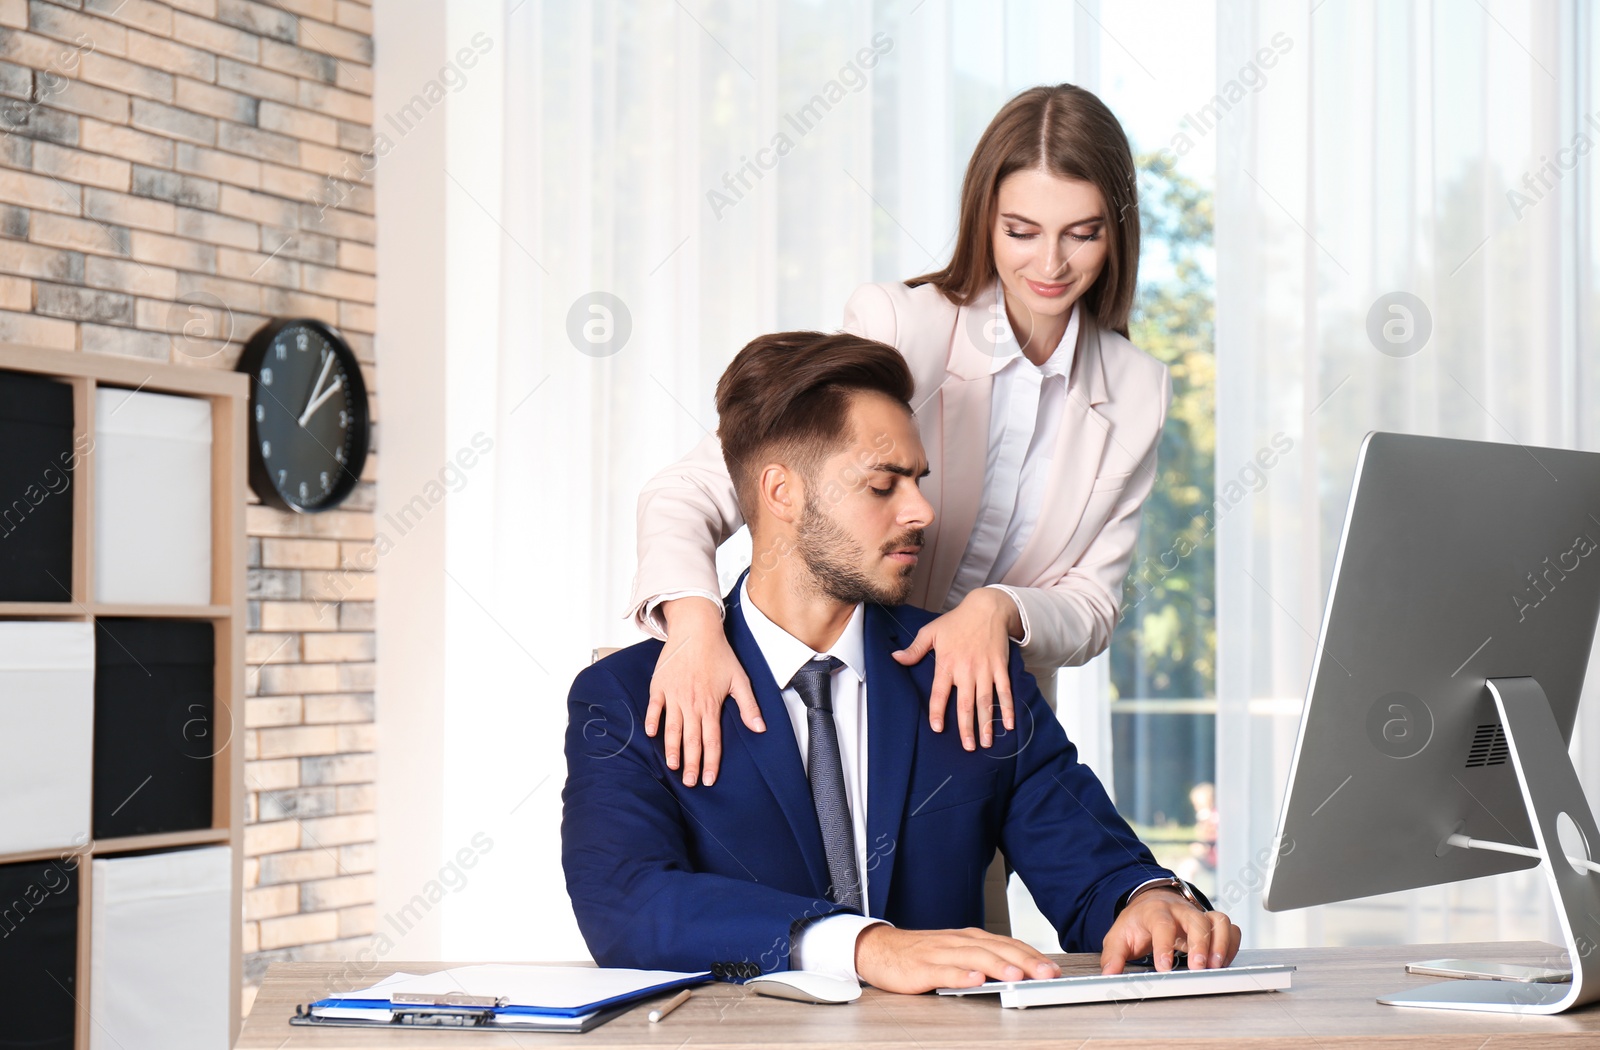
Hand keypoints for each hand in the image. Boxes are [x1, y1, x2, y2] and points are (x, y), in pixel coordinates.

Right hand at [646, 597, 763, 786]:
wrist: (696, 630)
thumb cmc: (719, 654)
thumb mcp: (739, 679)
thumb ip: (748, 706)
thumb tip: (760, 728)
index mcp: (710, 705)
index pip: (711, 741)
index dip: (711, 762)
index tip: (709, 780)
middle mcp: (691, 704)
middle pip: (691, 740)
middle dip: (691, 764)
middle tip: (690, 783)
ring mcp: (673, 695)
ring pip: (672, 729)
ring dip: (671, 749)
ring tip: (672, 767)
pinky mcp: (659, 685)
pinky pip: (654, 708)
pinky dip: (653, 721)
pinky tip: (651, 735)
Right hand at [854, 925, 1061, 993]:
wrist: (880, 949)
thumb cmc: (921, 953)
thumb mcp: (957, 952)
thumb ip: (983, 959)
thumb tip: (1019, 971)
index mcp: (969, 938)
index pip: (1007, 944)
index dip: (1031, 956)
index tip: (1053, 969)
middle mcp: (958, 942)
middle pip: (996, 949)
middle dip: (1024, 961)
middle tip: (1046, 974)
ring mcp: (940, 954)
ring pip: (973, 958)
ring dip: (997, 966)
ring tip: (1016, 976)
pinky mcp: (921, 969)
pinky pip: (943, 972)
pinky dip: (960, 976)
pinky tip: (974, 980)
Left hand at [891, 587, 1021, 749]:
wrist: (986, 608)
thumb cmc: (956, 621)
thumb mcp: (930, 631)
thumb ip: (914, 649)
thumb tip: (895, 658)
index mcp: (946, 663)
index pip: (939, 692)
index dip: (937, 711)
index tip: (937, 728)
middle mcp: (966, 670)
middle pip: (965, 703)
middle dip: (966, 727)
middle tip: (968, 747)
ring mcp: (985, 670)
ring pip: (986, 701)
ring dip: (987, 723)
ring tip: (986, 743)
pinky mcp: (1000, 667)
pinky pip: (1005, 691)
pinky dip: (1007, 708)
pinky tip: (1008, 725)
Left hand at [1098, 890, 1240, 973]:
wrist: (1151, 903)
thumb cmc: (1137, 923)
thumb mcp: (1119, 937)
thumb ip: (1113, 957)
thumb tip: (1109, 976)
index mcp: (1155, 912)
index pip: (1162, 924)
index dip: (1164, 945)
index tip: (1164, 967)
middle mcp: (1180, 911)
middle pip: (1196, 920)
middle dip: (1200, 945)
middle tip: (1198, 968)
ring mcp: (1199, 915)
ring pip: (1218, 921)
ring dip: (1221, 944)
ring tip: (1216, 967)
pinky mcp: (1212, 924)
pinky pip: (1230, 928)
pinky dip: (1232, 944)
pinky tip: (1223, 963)